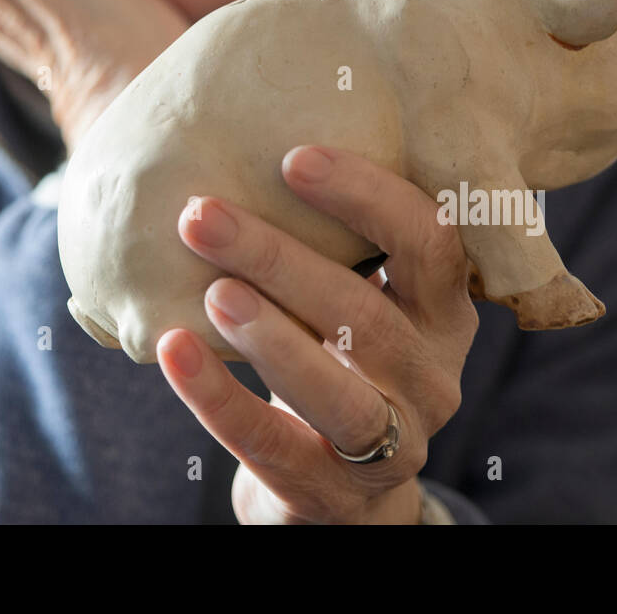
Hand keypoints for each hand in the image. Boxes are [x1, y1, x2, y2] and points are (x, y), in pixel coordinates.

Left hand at [156, 145, 478, 523]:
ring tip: (210, 291)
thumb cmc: (334, 352)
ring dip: (270, 336)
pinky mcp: (336, 495)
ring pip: (338, 391)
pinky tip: (173, 350)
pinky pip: (276, 446)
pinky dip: (219, 399)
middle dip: (278, 258)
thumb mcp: (353, 293)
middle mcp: (434, 376)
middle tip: (200, 212)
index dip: (367, 196)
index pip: (431, 241)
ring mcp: (395, 443)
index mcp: (444, 310)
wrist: (339, 488)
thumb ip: (328, 234)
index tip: (292, 156)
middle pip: (364, 313)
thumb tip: (232, 119)